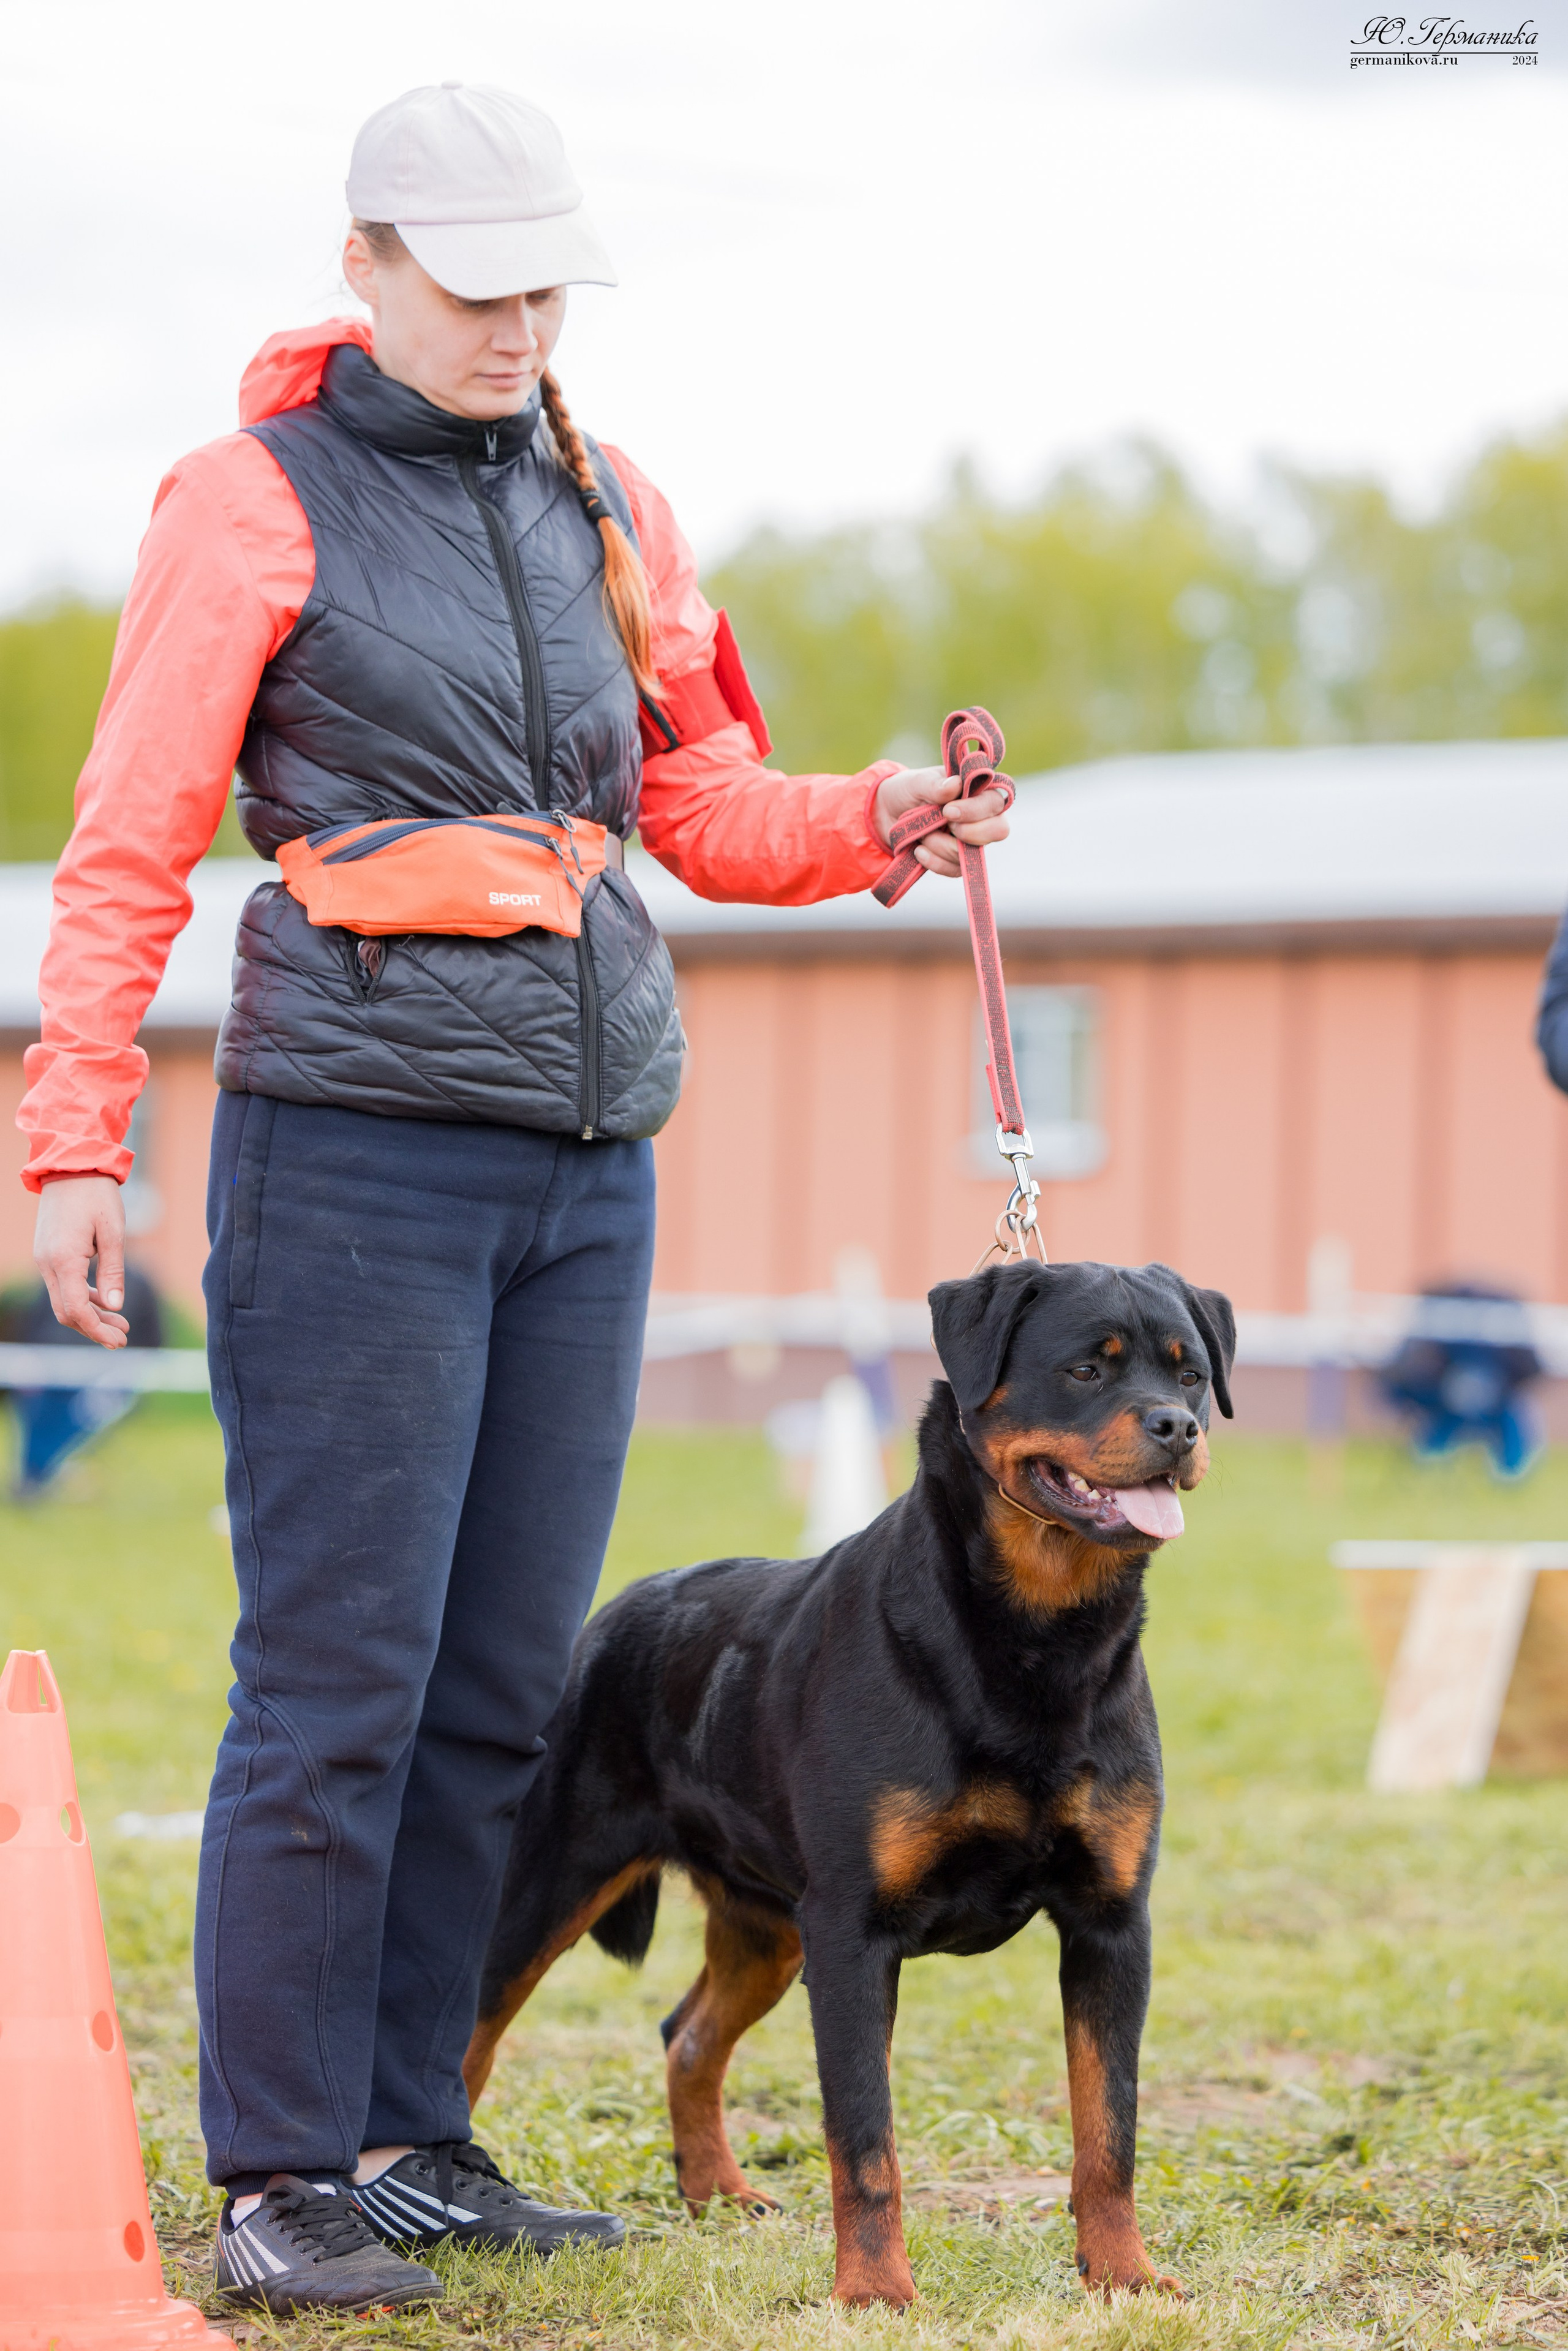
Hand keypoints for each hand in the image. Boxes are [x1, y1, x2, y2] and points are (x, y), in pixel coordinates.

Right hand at [33, 1175, 129, 1348]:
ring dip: (90, 1314)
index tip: (120, 1340)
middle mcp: (47, 1263)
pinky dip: (82, 1297)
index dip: (97, 1330)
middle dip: (94, 1328)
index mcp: (63, 1260)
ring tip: (120, 1322)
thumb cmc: (96, 1195)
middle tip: (123, 1337)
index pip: (76, 1310)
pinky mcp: (47, 1253)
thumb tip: (115, 1306)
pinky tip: (104, 1301)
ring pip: (63, 1300)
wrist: (71, 1166)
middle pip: (66, 1312)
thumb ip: (113, 1271)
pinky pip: (62, 1285)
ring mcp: (44, 1259)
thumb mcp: (113, 1232)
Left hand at [872, 764, 1011, 878]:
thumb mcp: (917, 782)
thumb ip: (935, 784)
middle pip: (999, 830)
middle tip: (945, 824)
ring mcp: (972, 841)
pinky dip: (934, 861)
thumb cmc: (909, 790)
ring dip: (940, 845)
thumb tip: (955, 785)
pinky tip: (919, 850)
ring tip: (922, 834)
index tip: (948, 811)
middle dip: (969, 833)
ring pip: (972, 853)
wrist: (888, 814)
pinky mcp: (958, 861)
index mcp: (978, 791)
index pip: (995, 802)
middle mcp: (982, 816)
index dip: (976, 810)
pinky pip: (955, 870)